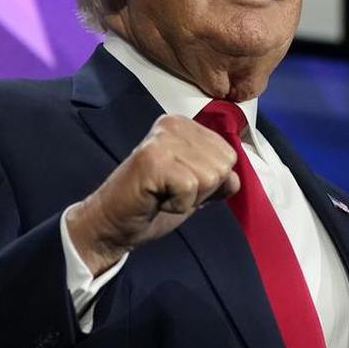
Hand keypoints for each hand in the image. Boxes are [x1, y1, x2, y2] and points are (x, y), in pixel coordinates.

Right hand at [65, 114, 240, 273]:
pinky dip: (178, 204)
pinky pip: (190, 187)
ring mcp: (162, 139)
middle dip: (203, 190)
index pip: (229, 155)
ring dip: (190, 198)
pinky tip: (157, 199)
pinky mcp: (152, 159)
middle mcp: (174, 124)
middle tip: (171, 191)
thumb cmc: (153, 204)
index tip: (181, 185)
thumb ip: (218, 178)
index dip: (211, 181)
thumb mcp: (196, 189)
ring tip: (164, 194)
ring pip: (210, 176)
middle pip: (223, 165)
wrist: (113, 223)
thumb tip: (235, 179)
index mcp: (185, 126)